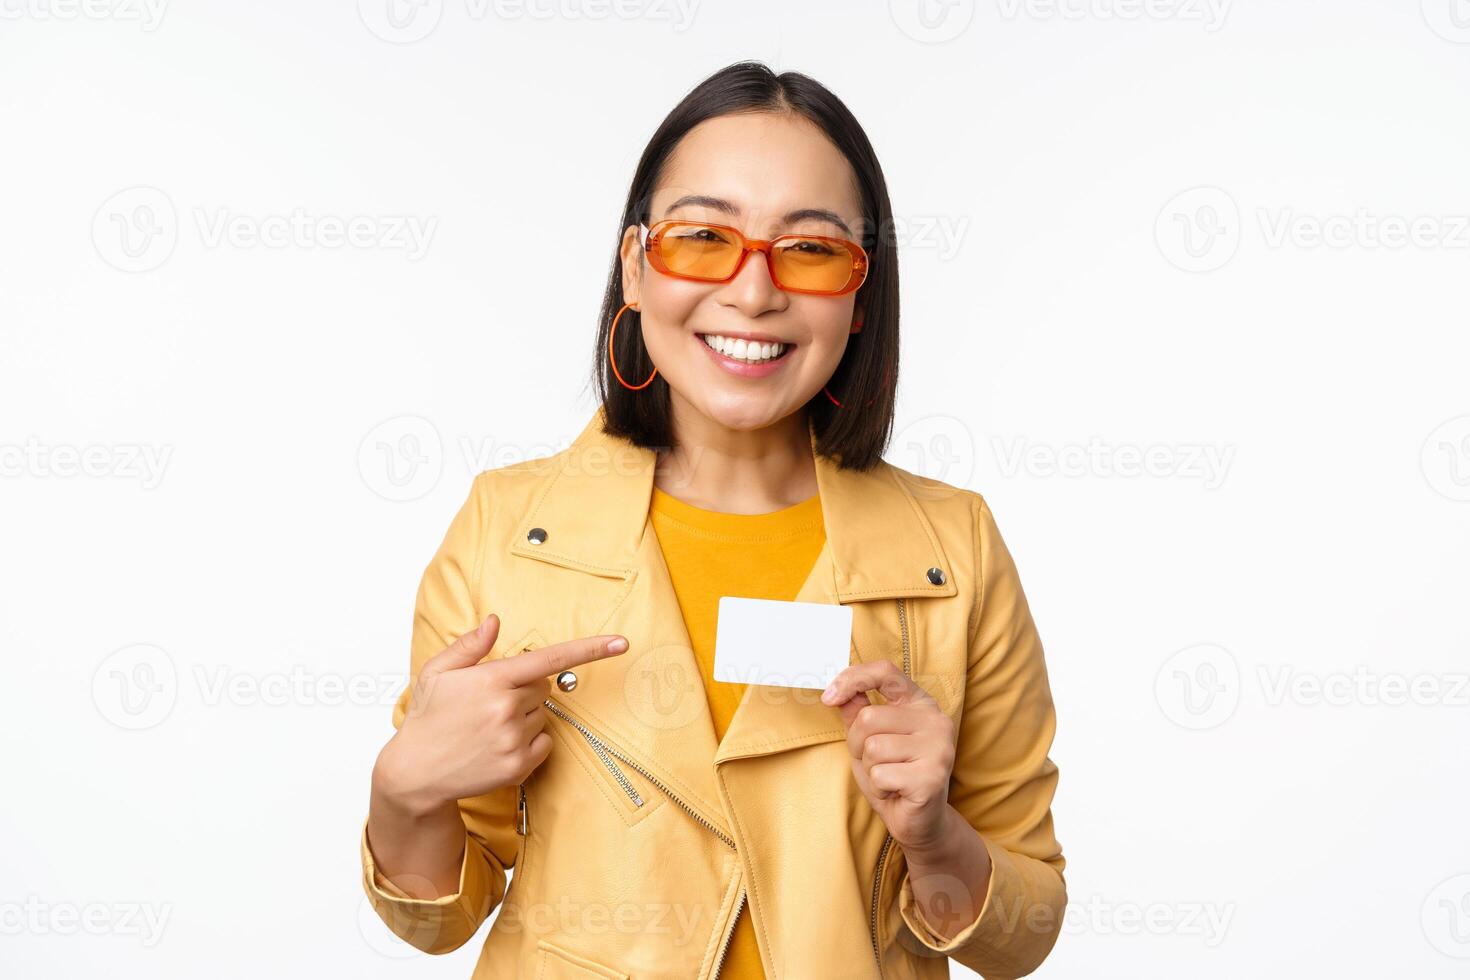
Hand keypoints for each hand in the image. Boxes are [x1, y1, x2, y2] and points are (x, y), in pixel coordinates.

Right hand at [373, 613, 628, 812]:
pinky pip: (545, 744)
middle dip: (525, 688)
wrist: (415, 773)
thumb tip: (494, 622)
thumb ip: (470, 645)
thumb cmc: (428, 718)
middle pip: (545, 687)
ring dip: (525, 717)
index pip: (549, 658)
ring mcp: (514, 739)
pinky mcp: (518, 766)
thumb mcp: (438, 672)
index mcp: (491, 679)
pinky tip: (499, 745)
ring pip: (543, 715)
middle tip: (491, 702)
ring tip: (489, 727)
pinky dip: (531, 743)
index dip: (590, 649)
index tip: (621, 643)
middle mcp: (506, 708)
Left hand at [821, 660, 957, 857]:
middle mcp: (935, 720)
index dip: (853, 678)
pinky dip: (878, 788)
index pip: (885, 672)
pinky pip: (880, 775)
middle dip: (857, 744)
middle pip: (869, 717)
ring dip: (869, 769)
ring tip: (888, 777)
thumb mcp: (869, 740)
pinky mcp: (933, 776)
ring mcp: (938, 748)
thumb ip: (856, 712)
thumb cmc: (893, 776)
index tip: (828, 697)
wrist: (920, 822)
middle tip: (875, 762)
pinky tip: (896, 792)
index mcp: (920, 703)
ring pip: (873, 747)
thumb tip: (836, 692)